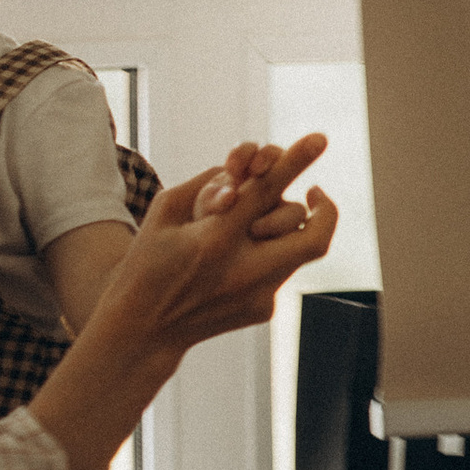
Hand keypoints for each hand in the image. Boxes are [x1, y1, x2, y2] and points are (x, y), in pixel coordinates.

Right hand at [27, 138, 335, 469]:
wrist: (143, 331)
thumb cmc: (147, 261)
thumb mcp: (164, 211)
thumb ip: (207, 184)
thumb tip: (248, 172)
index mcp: (213, 238)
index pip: (264, 191)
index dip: (295, 161)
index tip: (319, 139)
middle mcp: (243, 269)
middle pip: (311, 234)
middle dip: (326, 208)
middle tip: (316, 190)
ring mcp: (257, 294)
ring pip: (304, 253)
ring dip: (295, 230)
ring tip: (271, 222)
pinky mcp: (263, 310)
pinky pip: (281, 272)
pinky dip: (269, 257)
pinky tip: (241, 260)